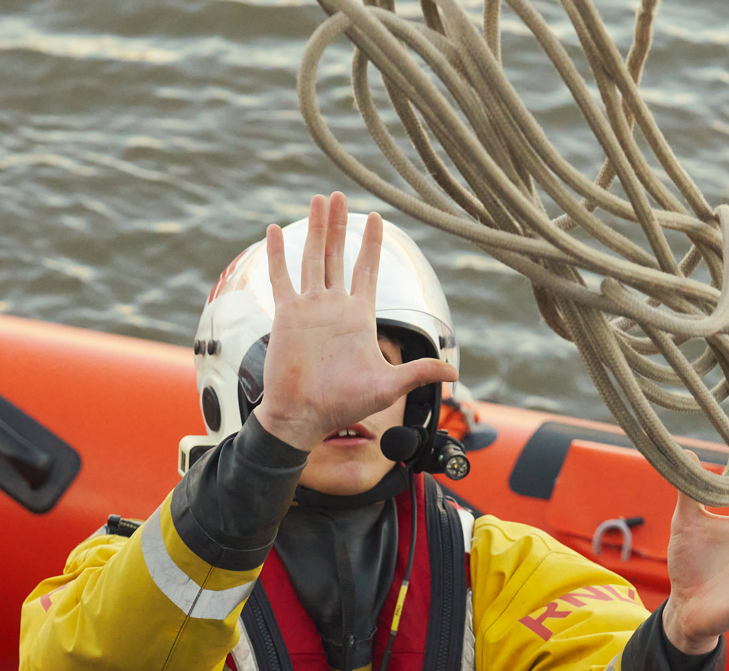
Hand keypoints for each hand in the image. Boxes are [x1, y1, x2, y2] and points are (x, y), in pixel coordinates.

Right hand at [250, 192, 455, 453]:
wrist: (304, 416)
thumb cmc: (344, 405)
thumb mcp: (388, 386)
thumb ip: (418, 373)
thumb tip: (453, 374)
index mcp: (359, 317)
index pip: (367, 270)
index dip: (372, 244)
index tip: (376, 217)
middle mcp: (334, 307)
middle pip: (337, 255)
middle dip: (339, 225)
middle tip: (339, 195)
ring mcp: (309, 308)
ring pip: (312, 258)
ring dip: (314, 229)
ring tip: (317, 201)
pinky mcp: (286, 315)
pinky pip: (280, 278)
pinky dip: (277, 254)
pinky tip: (274, 231)